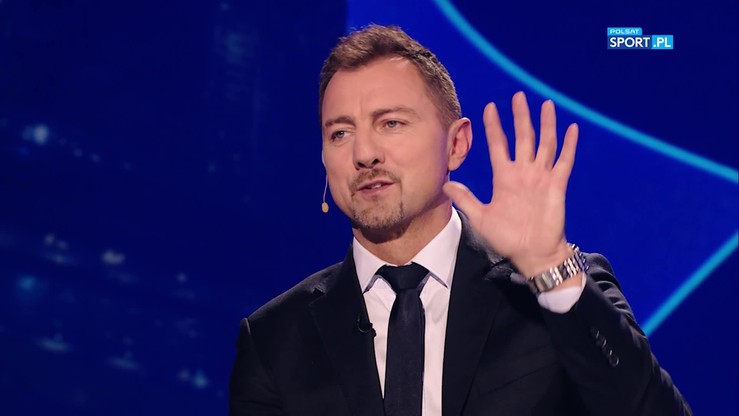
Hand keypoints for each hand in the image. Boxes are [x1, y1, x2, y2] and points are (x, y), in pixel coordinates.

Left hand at [443, 91, 578, 276]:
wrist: (532, 254)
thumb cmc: (507, 238)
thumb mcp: (481, 218)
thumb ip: (466, 199)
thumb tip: (446, 184)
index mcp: (505, 178)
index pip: (498, 145)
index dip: (494, 127)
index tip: (489, 108)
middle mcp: (523, 173)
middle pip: (522, 138)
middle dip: (520, 117)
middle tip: (518, 96)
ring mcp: (541, 177)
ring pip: (544, 144)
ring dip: (545, 124)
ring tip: (545, 104)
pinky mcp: (557, 185)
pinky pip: (564, 161)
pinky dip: (568, 145)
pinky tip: (571, 128)